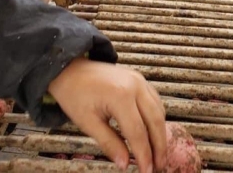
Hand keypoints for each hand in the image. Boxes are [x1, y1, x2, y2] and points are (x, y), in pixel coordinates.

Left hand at [48, 59, 166, 172]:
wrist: (70, 69)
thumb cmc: (75, 95)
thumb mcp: (88, 122)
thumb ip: (109, 143)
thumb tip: (124, 164)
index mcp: (120, 96)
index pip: (138, 132)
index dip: (144, 155)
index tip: (146, 171)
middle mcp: (135, 86)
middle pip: (155, 121)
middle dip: (159, 147)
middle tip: (159, 167)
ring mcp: (140, 81)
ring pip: (159, 111)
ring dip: (161, 134)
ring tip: (159, 154)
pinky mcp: (140, 79)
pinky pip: (155, 101)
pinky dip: (157, 118)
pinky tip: (154, 132)